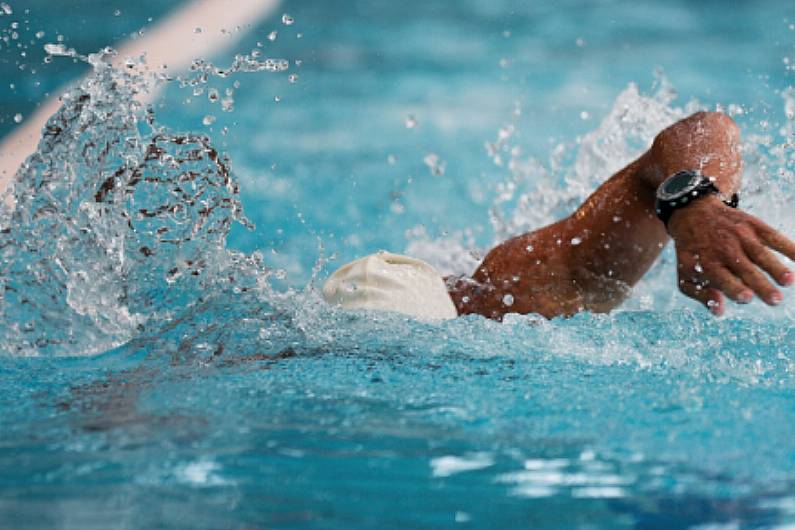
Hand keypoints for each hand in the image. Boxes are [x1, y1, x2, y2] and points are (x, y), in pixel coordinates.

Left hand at [668, 194, 794, 315]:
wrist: (693, 213)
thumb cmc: (694, 252)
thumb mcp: (686, 273)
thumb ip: (700, 294)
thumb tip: (719, 311)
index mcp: (707, 263)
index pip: (722, 278)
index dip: (734, 288)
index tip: (747, 297)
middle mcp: (724, 249)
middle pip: (745, 270)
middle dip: (760, 285)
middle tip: (775, 300)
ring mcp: (740, 236)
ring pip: (761, 254)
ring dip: (776, 268)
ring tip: (788, 281)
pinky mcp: (753, 225)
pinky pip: (773, 236)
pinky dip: (788, 246)